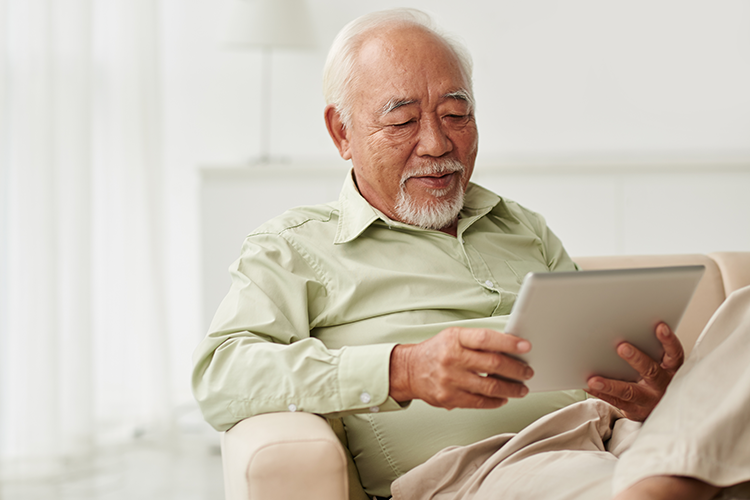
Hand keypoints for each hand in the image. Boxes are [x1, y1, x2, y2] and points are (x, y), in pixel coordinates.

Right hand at [389, 327, 533, 409]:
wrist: (410, 370)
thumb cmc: (437, 351)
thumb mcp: (454, 337)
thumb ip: (479, 342)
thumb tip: (511, 349)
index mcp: (454, 339)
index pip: (486, 339)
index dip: (508, 342)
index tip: (525, 346)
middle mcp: (451, 358)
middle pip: (493, 364)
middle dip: (516, 370)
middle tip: (527, 372)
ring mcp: (450, 380)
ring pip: (490, 387)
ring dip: (511, 389)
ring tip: (521, 388)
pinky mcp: (448, 398)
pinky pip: (479, 402)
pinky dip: (496, 401)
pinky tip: (503, 398)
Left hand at [586, 322, 683, 420]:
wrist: (660, 410)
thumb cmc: (656, 380)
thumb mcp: (661, 365)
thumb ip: (651, 350)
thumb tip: (623, 328)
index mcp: (671, 369)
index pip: (674, 353)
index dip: (668, 341)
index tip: (660, 326)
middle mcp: (662, 384)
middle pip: (651, 371)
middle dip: (637, 359)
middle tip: (622, 347)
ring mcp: (649, 399)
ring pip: (630, 391)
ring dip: (610, 385)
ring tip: (594, 379)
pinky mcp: (635, 410)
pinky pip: (616, 401)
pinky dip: (600, 393)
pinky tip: (588, 385)